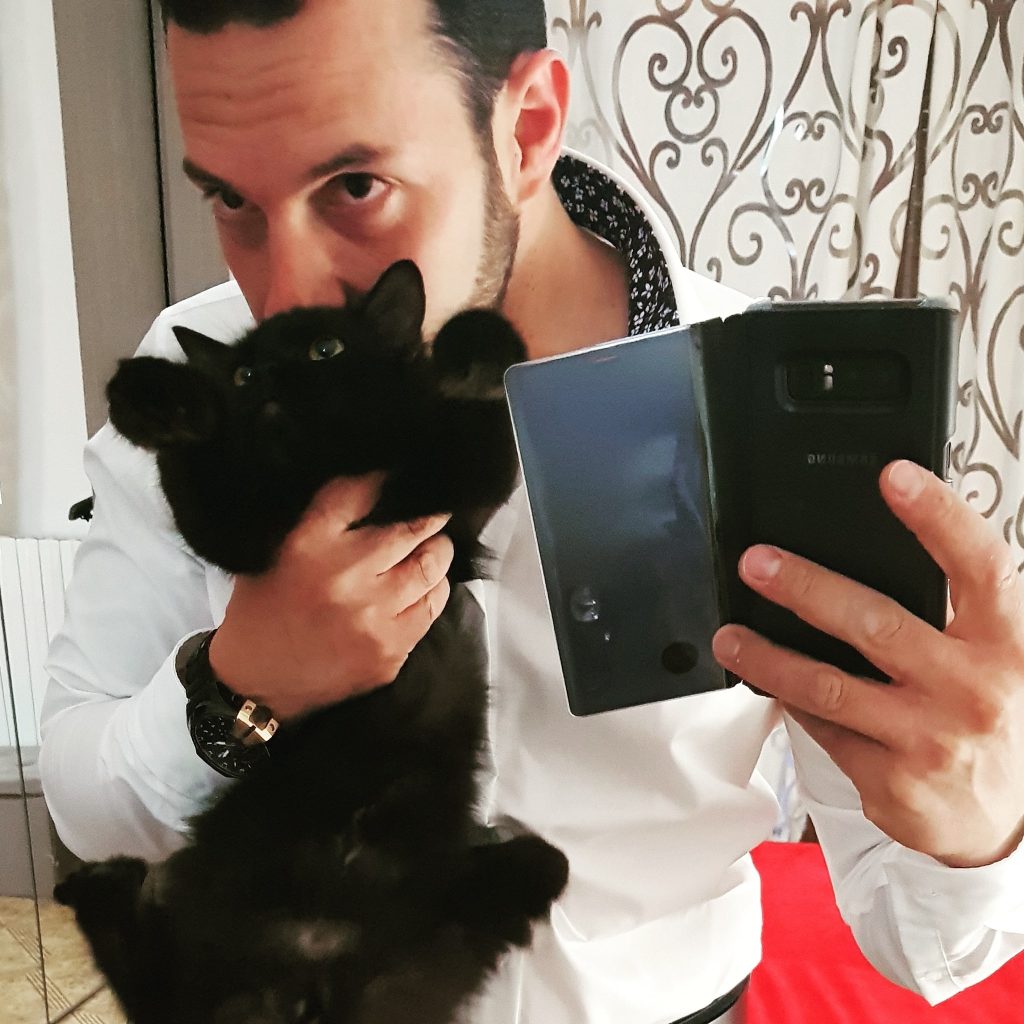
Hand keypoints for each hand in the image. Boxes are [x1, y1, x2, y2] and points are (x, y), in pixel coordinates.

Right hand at [209, 474, 452, 719]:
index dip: (385, 481)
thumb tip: (372, 486)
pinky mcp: (389, 649)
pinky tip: (425, 585)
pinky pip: (431, 607)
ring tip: (432, 548)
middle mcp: (343, 577)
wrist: (255, 683)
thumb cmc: (263, 611)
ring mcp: (371, 616)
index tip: (399, 478)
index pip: (360, 492)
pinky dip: (434, 590)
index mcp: (308, 545)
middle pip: (410, 530)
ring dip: (436, 552)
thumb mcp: (275, 551)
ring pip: (431, 567)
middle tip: (432, 516)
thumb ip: (321, 521)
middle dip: (427, 519)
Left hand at [712, 460, 1023, 867]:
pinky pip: (824, 728)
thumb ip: (955, 614)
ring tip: (729, 636)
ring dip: (769, 657)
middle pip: (877, 623)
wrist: (1013, 822)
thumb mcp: (999, 660)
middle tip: (757, 563)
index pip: (980, 567)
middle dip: (806, 588)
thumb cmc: (997, 721)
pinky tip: (767, 682)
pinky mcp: (892, 780)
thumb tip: (872, 551)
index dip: (939, 517)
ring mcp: (929, 739)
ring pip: (828, 685)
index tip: (893, 476)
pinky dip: (791, 701)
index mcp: (1007, 645)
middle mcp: (972, 690)